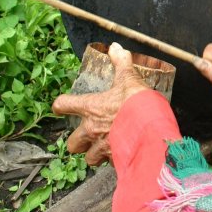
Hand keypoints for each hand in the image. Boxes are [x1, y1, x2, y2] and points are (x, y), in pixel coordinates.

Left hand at [52, 43, 150, 165]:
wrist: (151, 129)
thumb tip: (116, 47)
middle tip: (88, 135)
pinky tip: (122, 153)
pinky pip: (109, 164)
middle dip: (78, 142)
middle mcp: (91, 130)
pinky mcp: (115, 160)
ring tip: (104, 148)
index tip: (61, 106)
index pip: (63, 106)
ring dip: (94, 154)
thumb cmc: (136, 103)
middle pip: (72, 144)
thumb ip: (121, 63)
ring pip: (89, 158)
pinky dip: (113, 160)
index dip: (60, 105)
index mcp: (90, 108)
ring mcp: (102, 147)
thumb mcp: (129, 78)